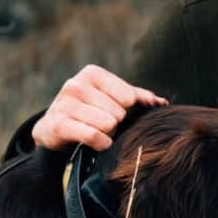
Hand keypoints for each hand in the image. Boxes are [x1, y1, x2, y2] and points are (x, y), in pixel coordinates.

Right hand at [32, 64, 166, 150]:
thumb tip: (161, 103)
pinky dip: (101, 143)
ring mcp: (64, 103)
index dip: (128, 110)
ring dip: (108, 134)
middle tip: (104, 125)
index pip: (129, 97)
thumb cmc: (91, 111)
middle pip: (119, 112)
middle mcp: (76, 85)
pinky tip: (98, 143)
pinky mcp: (57, 124)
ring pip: (107, 124)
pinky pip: (94, 136)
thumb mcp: (113, 99)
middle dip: (116, 123)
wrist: (56, 129)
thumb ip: (137, 97)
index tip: (116, 112)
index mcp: (92, 74)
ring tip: (98, 131)